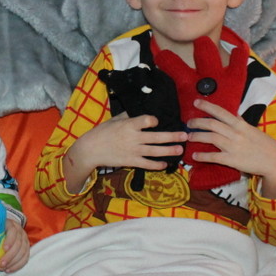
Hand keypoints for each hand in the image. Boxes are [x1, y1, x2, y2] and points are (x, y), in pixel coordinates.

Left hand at [0, 219, 29, 272]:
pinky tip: (9, 270)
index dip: (9, 240)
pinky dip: (17, 266)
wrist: (3, 229)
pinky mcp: (26, 249)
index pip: (13, 231)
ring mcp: (25, 240)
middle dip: (10, 256)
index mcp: (11, 224)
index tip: (4, 249)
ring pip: (23, 252)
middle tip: (1, 264)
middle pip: (19, 244)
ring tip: (3, 268)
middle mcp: (20, 232)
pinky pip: (25, 258)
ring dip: (13, 262)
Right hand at [62, 112, 187, 192]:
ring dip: (169, 150)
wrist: (91, 149)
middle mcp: (133, 138)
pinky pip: (147, 164)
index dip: (154, 120)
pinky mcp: (131, 161)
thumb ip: (129, 116)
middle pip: (156, 137)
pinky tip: (165, 164)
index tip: (157, 121)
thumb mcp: (114, 120)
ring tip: (180, 150)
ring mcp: (133, 151)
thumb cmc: (102, 132)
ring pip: (155, 151)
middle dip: (172, 136)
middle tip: (185, 135)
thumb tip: (142, 111)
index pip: (146, 120)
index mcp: (129, 125)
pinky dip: (157, 165)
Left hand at [188, 99, 275, 197]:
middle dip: (197, 122)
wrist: (275, 161)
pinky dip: (202, 156)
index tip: (196, 102)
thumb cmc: (264, 144)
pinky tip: (195, 155)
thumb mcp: (253, 129)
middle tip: (188, 122)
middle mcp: (236, 134)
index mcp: (241, 125)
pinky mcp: (232, 160)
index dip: (207, 106)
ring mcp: (233, 147)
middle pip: (212, 124)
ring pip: (211, 138)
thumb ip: (241, 122)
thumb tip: (234, 114)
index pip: (221, 112)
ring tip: (189, 136)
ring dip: (197, 136)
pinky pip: (214, 157)